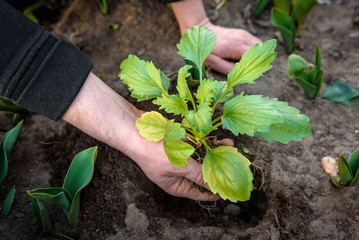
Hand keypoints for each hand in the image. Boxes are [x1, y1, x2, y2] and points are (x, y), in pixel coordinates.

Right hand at [63, 73, 232, 200]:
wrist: (136, 128)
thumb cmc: (154, 152)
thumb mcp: (180, 166)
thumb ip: (199, 174)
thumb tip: (216, 185)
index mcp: (175, 184)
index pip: (198, 193)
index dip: (214, 191)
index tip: (230, 189)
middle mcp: (177, 172)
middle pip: (201, 173)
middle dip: (217, 166)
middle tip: (234, 161)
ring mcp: (178, 156)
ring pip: (200, 156)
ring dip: (214, 150)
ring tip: (229, 144)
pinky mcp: (178, 141)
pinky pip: (195, 143)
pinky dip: (206, 140)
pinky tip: (216, 137)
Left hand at [203, 21, 261, 74]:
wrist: (201, 31)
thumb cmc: (206, 49)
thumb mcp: (214, 63)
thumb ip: (228, 69)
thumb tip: (240, 75)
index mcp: (237, 47)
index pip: (255, 57)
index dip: (257, 66)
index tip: (257, 74)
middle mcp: (243, 38)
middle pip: (260, 50)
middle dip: (260, 60)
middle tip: (256, 70)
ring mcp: (243, 34)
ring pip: (259, 45)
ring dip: (258, 54)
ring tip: (253, 64)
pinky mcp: (242, 33)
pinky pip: (254, 41)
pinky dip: (254, 49)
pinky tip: (248, 56)